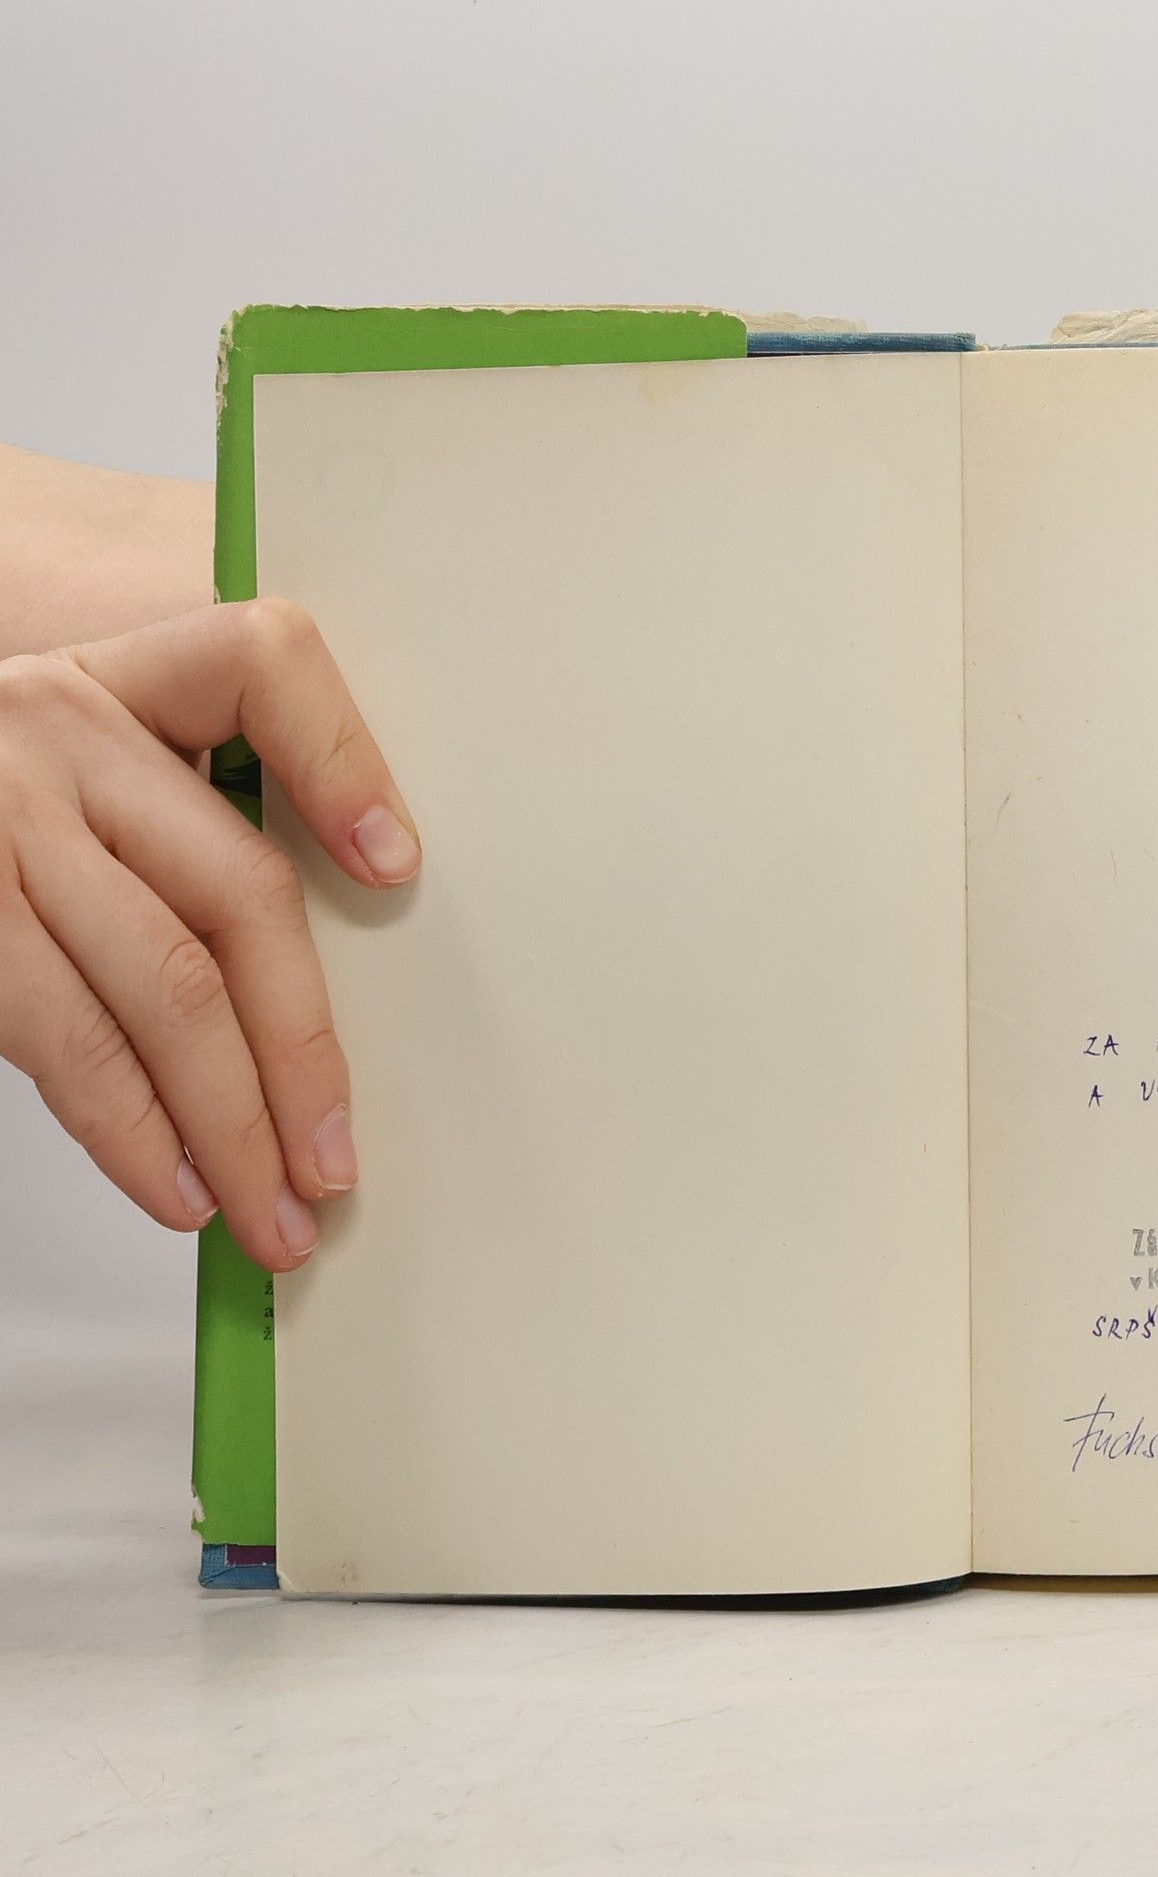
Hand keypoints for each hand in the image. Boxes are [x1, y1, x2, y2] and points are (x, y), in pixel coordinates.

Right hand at [0, 600, 418, 1267]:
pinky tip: (180, 1185)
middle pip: (238, 890)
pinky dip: (133, 1130)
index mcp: (129, 681)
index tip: (399, 865)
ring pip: (163, 986)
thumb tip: (310, 1016)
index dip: (342, 761)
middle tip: (336, 1164)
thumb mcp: (87, 773)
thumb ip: (190, 831)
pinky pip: (66, 1038)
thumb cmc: (5, 815)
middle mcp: (62, 732)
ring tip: (275, 1211)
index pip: (260, 664)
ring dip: (231, 1123)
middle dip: (301, 1052)